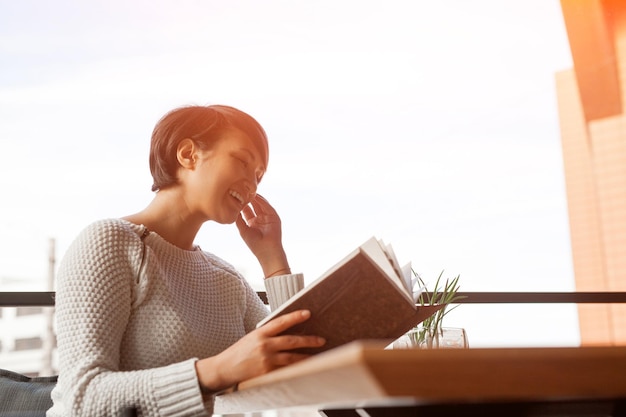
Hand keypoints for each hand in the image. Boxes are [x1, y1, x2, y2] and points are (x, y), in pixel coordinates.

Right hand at [194, 310, 324, 392]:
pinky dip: (296, 368)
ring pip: (291, 357)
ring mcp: (266, 360)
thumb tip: (288, 328)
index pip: (281, 322)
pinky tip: (304, 367)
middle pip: (291, 341)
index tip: (308, 313)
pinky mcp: (266, 373)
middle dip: (308, 340)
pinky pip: (285, 370)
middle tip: (321, 340)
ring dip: (306, 356)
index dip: (295, 316)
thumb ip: (268, 333)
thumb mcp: (252, 337)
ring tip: (317, 355)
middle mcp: (264, 345)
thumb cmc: (240, 351)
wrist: (224, 368)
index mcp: (260, 333)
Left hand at [235, 194, 290, 276]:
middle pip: (254, 206)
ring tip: (248, 190)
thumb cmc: (254, 244)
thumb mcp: (243, 230)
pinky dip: (262, 201)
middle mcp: (260, 219)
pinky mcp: (274, 217)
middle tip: (242, 190)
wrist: (267, 250)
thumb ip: (239, 220)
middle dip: (249, 199)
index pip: (247, 211)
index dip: (242, 204)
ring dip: (255, 198)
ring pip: (261, 205)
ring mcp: (267, 217)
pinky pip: (267, 207)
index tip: (236, 196)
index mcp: (252, 223)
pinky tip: (257, 196)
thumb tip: (233, 210)